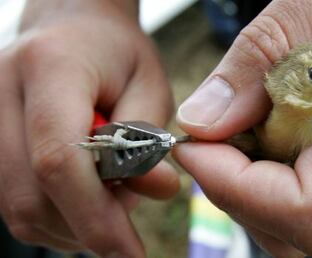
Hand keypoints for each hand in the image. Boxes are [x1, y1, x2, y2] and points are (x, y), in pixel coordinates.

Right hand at [0, 0, 178, 256]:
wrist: (73, 31)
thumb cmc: (117, 56)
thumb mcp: (150, 86)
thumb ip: (149, 139)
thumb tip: (158, 190)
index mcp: (51, 68)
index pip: (59, 158)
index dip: (96, 215)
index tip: (130, 252)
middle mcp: (3, 92)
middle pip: (30, 195)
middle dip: (85, 227)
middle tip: (125, 227)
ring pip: (17, 209)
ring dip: (70, 225)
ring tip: (107, 201)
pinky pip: (14, 203)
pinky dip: (54, 217)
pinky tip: (83, 198)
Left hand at [174, 0, 311, 256]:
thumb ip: (265, 54)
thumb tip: (203, 120)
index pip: (307, 208)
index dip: (234, 188)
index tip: (193, 145)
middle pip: (297, 228)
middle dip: (235, 185)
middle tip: (212, 129)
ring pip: (303, 218)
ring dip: (251, 178)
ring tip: (244, 118)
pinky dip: (275, 167)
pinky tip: (273, 120)